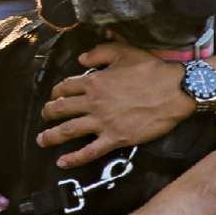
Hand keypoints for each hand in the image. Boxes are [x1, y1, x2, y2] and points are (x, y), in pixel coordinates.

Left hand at [36, 42, 193, 167]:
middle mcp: (93, 102)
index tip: (54, 96)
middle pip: (62, 109)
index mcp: (94, 81)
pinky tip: (62, 162)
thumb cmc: (150, 69)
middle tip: (44, 116)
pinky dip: (74, 158)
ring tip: (41, 140)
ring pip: (69, 130)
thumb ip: (99, 53)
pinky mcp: (115, 138)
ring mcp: (102, 122)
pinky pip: (90, 151)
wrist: (174, 90)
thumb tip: (80, 59)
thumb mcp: (123, 52)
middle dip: (48, 113)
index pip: (66, 87)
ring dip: (51, 136)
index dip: (56, 92)